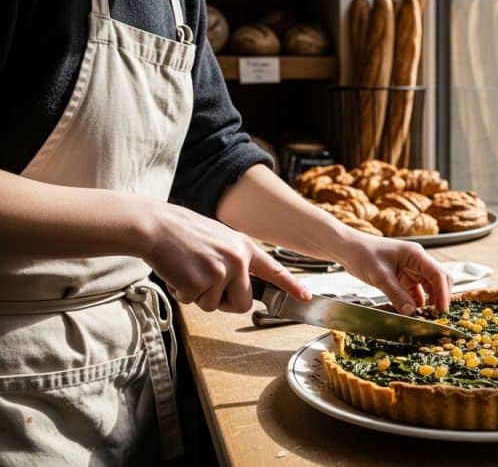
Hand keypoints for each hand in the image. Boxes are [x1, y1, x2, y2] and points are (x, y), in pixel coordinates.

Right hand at [143, 202, 309, 312]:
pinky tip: (178, 273)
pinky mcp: (201, 281)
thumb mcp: (219, 240)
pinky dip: (182, 293)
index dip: (291, 286)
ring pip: (214, 305)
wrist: (156, 226)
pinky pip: (194, 303)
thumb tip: (242, 287)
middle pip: (243, 303)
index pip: (274, 270)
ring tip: (188, 271)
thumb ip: (235, 260)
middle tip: (206, 286)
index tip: (306, 297)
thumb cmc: (184, 235)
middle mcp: (238, 259)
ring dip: (198, 296)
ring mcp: (221, 271)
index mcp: (244, 247)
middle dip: (225, 303)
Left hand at [335, 234, 451, 314]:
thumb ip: (396, 294)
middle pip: (438, 280)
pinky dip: (416, 302)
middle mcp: (417, 261)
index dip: (443, 293)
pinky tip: (412, 313)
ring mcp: (411, 269)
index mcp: (416, 255)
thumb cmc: (363, 255)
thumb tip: (411, 312)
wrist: (348, 249)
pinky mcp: (403, 277)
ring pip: (428, 287)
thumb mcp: (380, 276)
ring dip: (429, 301)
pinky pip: (415, 291)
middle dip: (440, 297)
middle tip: (437, 315)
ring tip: (425, 317)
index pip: (438, 274)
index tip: (442, 310)